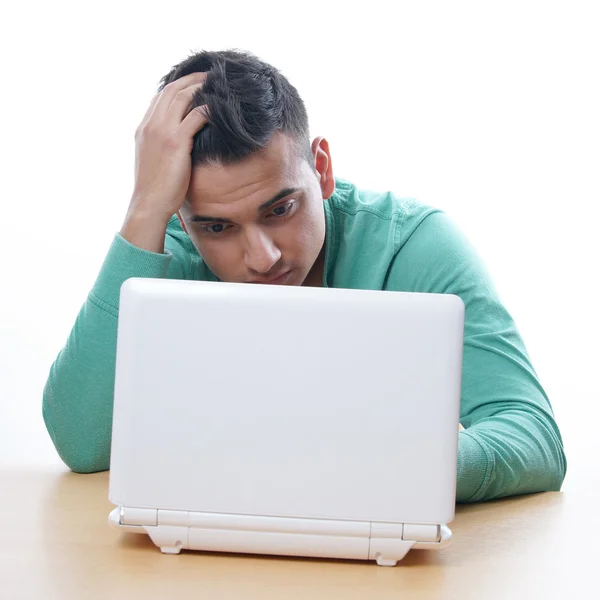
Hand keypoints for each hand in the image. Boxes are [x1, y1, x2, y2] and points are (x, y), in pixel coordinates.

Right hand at [128, 71, 208, 223]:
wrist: (149, 204)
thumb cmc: (155, 189)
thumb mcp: (153, 160)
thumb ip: (161, 145)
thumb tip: (178, 142)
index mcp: (143, 128)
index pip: (159, 97)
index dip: (177, 85)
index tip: (193, 82)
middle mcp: (150, 125)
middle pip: (171, 90)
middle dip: (191, 79)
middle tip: (209, 75)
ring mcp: (162, 131)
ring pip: (182, 97)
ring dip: (201, 87)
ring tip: (216, 84)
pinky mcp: (176, 142)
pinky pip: (196, 116)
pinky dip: (208, 108)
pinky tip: (220, 107)